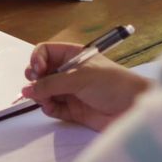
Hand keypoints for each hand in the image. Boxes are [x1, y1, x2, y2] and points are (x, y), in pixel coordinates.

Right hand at [20, 42, 152, 131]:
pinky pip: (52, 107)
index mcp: (73, 55)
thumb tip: (28, 89)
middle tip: (35, 86)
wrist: (134, 108)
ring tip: (45, 99)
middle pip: (41, 72)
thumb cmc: (114, 84)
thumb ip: (52, 84)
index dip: (37, 59)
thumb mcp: (81, 78)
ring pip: (44, 91)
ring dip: (40, 95)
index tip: (37, 70)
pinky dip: (47, 108)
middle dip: (35, 79)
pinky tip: (50, 107)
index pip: (45, 52)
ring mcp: (70, 91)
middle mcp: (69, 72)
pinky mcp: (73, 109)